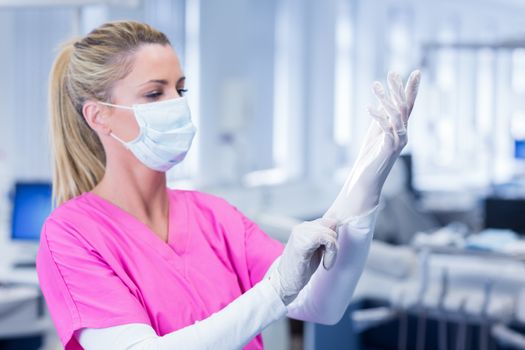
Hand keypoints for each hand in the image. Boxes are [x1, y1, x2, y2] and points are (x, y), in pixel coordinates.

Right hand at [268, 218, 337, 304]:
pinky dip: (330, 253)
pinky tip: (325, 264)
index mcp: (304, 227)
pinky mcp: (301, 244)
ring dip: (333, 250)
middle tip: (328, 259)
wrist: (285, 282)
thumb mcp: (316, 249)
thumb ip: (324, 237)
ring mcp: (299, 234)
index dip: (334, 236)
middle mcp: (301, 228)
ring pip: (329, 233)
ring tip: (326, 263)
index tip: (330, 251)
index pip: (329, 221)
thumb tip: (337, 226)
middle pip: (331, 225)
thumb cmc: (301, 268)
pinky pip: (324, 239)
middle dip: (335, 244)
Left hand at [324, 70, 420, 221]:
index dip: (412, 89)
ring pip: (396, 116)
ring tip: (374, 85)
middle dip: (399, 89)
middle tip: (393, 72)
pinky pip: (386, 130)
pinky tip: (369, 108)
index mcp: (400, 129)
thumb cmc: (370, 159)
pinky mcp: (388, 150)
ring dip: (385, 99)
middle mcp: (403, 134)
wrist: (366, 182)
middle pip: (404, 108)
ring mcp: (397, 142)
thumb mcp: (374, 133)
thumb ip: (380, 117)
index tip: (416, 72)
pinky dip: (378, 118)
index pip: (408, 105)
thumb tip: (380, 99)